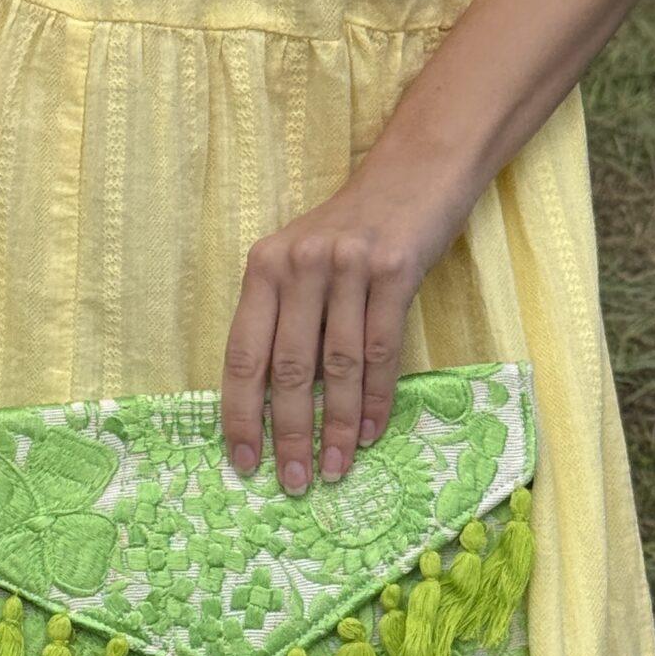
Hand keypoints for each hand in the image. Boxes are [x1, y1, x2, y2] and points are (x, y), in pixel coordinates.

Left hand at [220, 142, 476, 493]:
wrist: (414, 174)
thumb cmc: (351, 231)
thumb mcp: (300, 263)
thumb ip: (282, 319)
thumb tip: (270, 406)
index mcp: (263, 268)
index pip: (242, 355)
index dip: (239, 414)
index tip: (245, 462)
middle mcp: (299, 265)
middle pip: (287, 369)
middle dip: (288, 434)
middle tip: (293, 481)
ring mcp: (347, 267)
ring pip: (337, 367)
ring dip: (335, 427)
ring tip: (334, 469)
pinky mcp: (395, 271)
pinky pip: (381, 351)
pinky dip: (374, 399)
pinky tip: (369, 434)